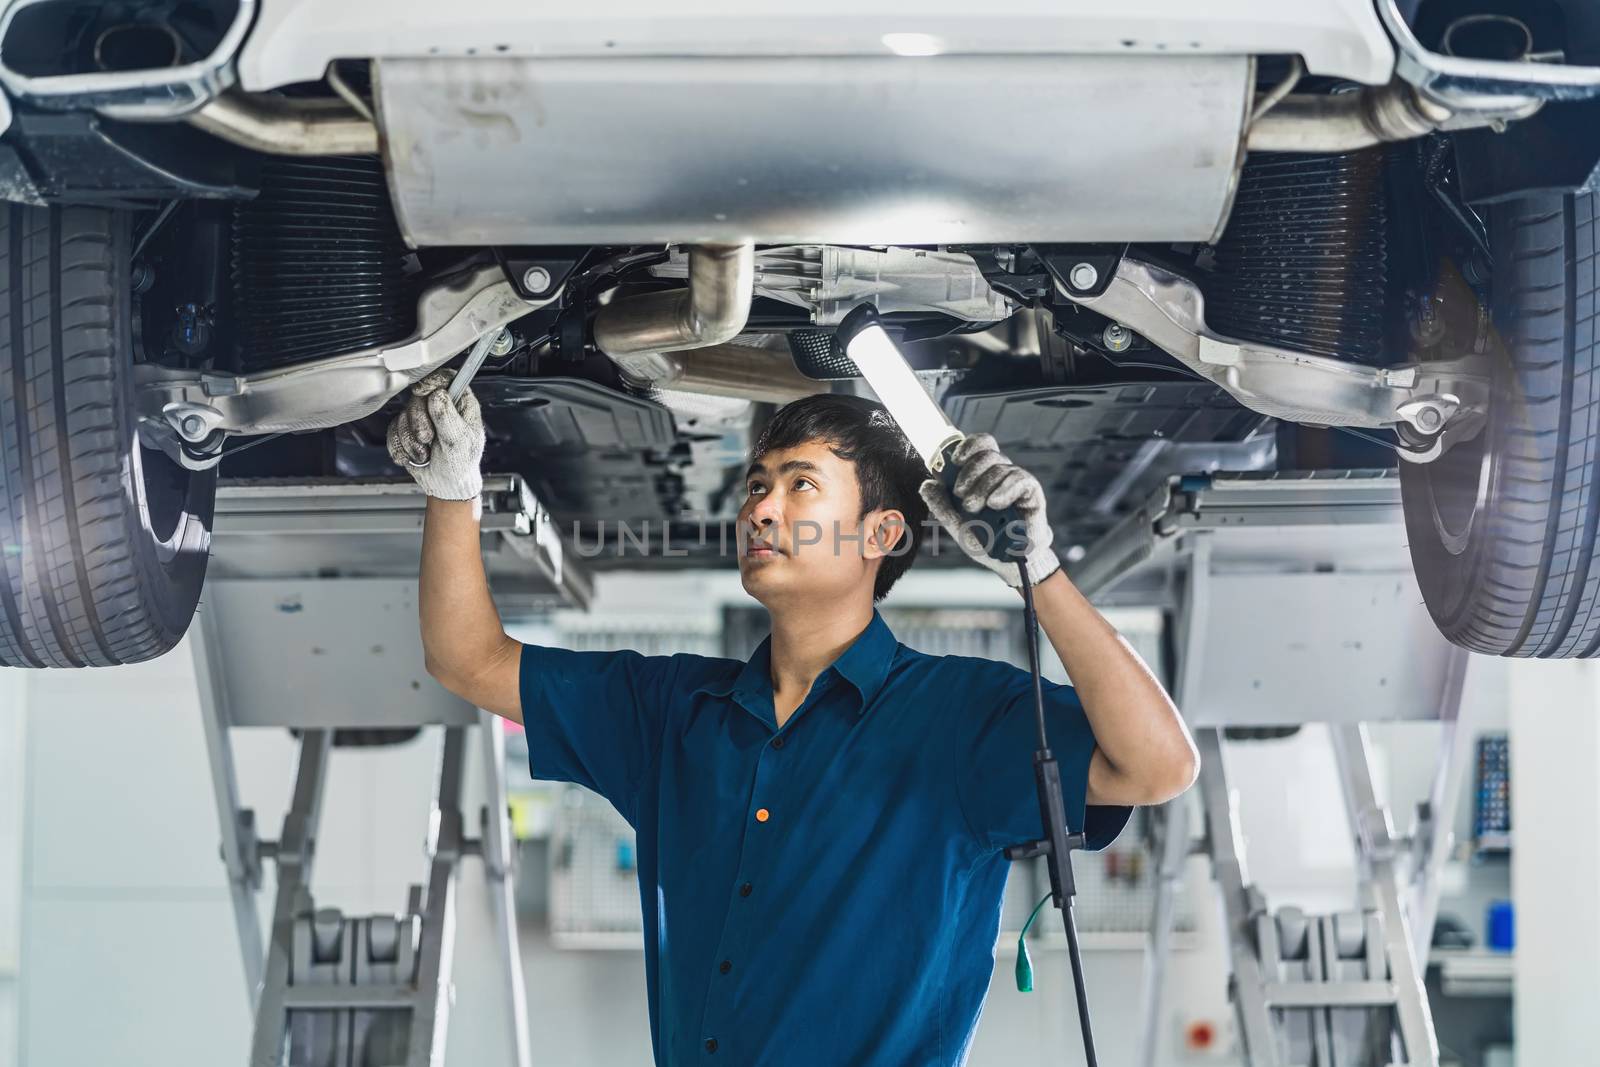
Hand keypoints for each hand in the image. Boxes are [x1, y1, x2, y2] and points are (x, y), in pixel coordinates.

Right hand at [386, 371, 484, 500]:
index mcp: (461, 404)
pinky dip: (400, 447)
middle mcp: (441, 407)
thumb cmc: (461, 464)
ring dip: (410, 440)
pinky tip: (412, 456)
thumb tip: (437, 395)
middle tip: (428, 438)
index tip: (422, 391)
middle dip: (418, 421)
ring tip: (425, 453)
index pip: (447, 378)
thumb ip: (447, 417)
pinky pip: (393, 430)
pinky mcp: (407, 430)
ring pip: (403, 415)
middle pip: (419, 397)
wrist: (446, 485)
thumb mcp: (459, 441)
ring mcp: (423, 418)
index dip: (432, 380)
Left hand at [918, 433, 1059, 588]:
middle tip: (961, 495)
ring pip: (999, 468)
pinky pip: (1018, 479)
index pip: (980, 446)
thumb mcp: (957, 525)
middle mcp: (1001, 474)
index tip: (955, 460)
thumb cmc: (986, 541)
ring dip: (982, 487)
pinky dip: (1003, 490)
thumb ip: (942, 506)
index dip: (968, 446)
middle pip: (988, 454)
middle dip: (970, 472)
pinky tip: (995, 503)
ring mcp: (1017, 482)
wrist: (1009, 561)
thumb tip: (926, 485)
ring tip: (974, 508)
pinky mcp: (1031, 492)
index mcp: (984, 476)